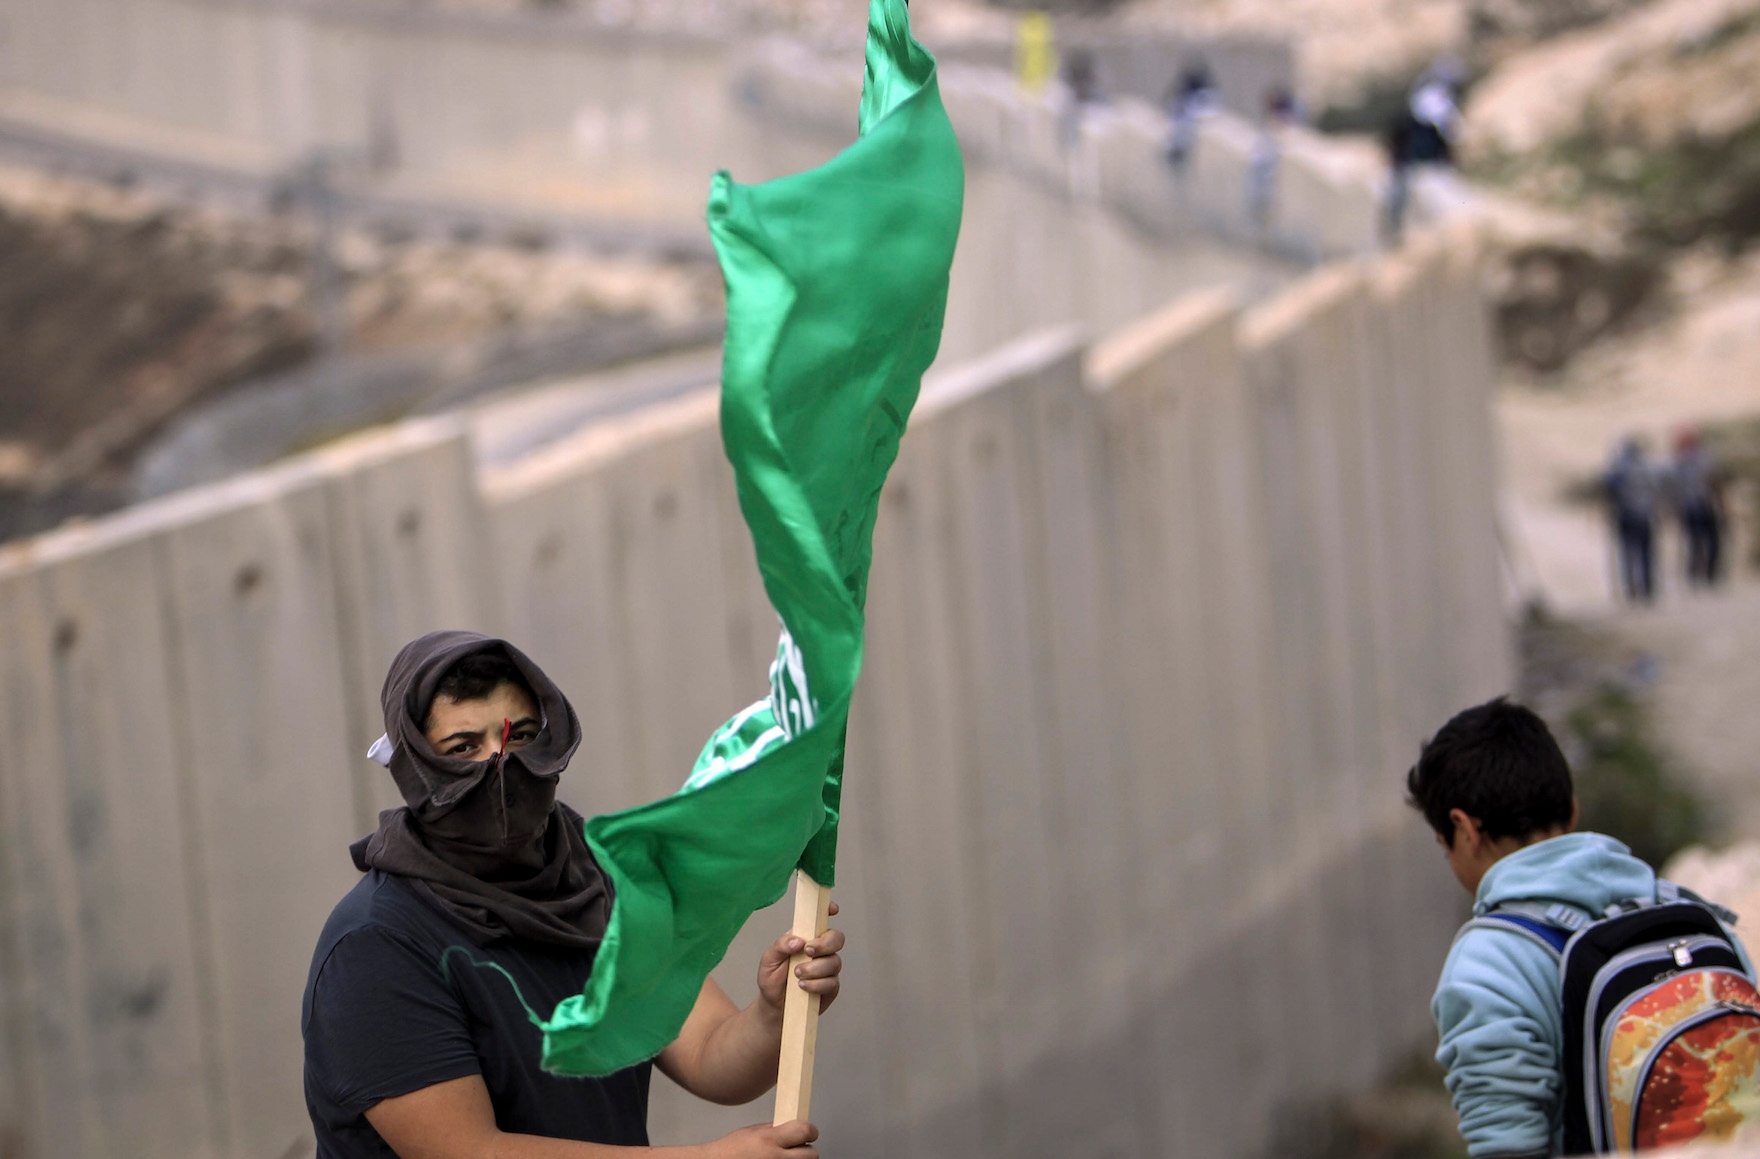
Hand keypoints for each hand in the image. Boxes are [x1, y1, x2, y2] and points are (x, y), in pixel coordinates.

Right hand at [703, 1120, 818, 1158]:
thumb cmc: (730, 1152)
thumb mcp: (752, 1132)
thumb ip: (775, 1129)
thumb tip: (793, 1126)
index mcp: (769, 1140)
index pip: (805, 1131)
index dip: (809, 1130)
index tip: (808, 1132)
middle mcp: (775, 1158)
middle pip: (811, 1155)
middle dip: (806, 1150)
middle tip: (797, 1148)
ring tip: (783, 1158)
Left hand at [756, 901, 843, 1017]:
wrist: (773, 1007)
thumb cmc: (771, 979)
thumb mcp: (768, 960)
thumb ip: (781, 945)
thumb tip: (798, 940)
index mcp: (806, 937)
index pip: (821, 920)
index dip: (829, 911)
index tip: (832, 909)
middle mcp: (820, 950)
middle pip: (836, 938)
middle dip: (824, 944)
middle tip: (807, 951)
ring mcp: (828, 969)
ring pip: (834, 962)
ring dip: (815, 968)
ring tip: (797, 976)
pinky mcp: (831, 987)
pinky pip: (832, 982)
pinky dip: (817, 984)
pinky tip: (803, 987)